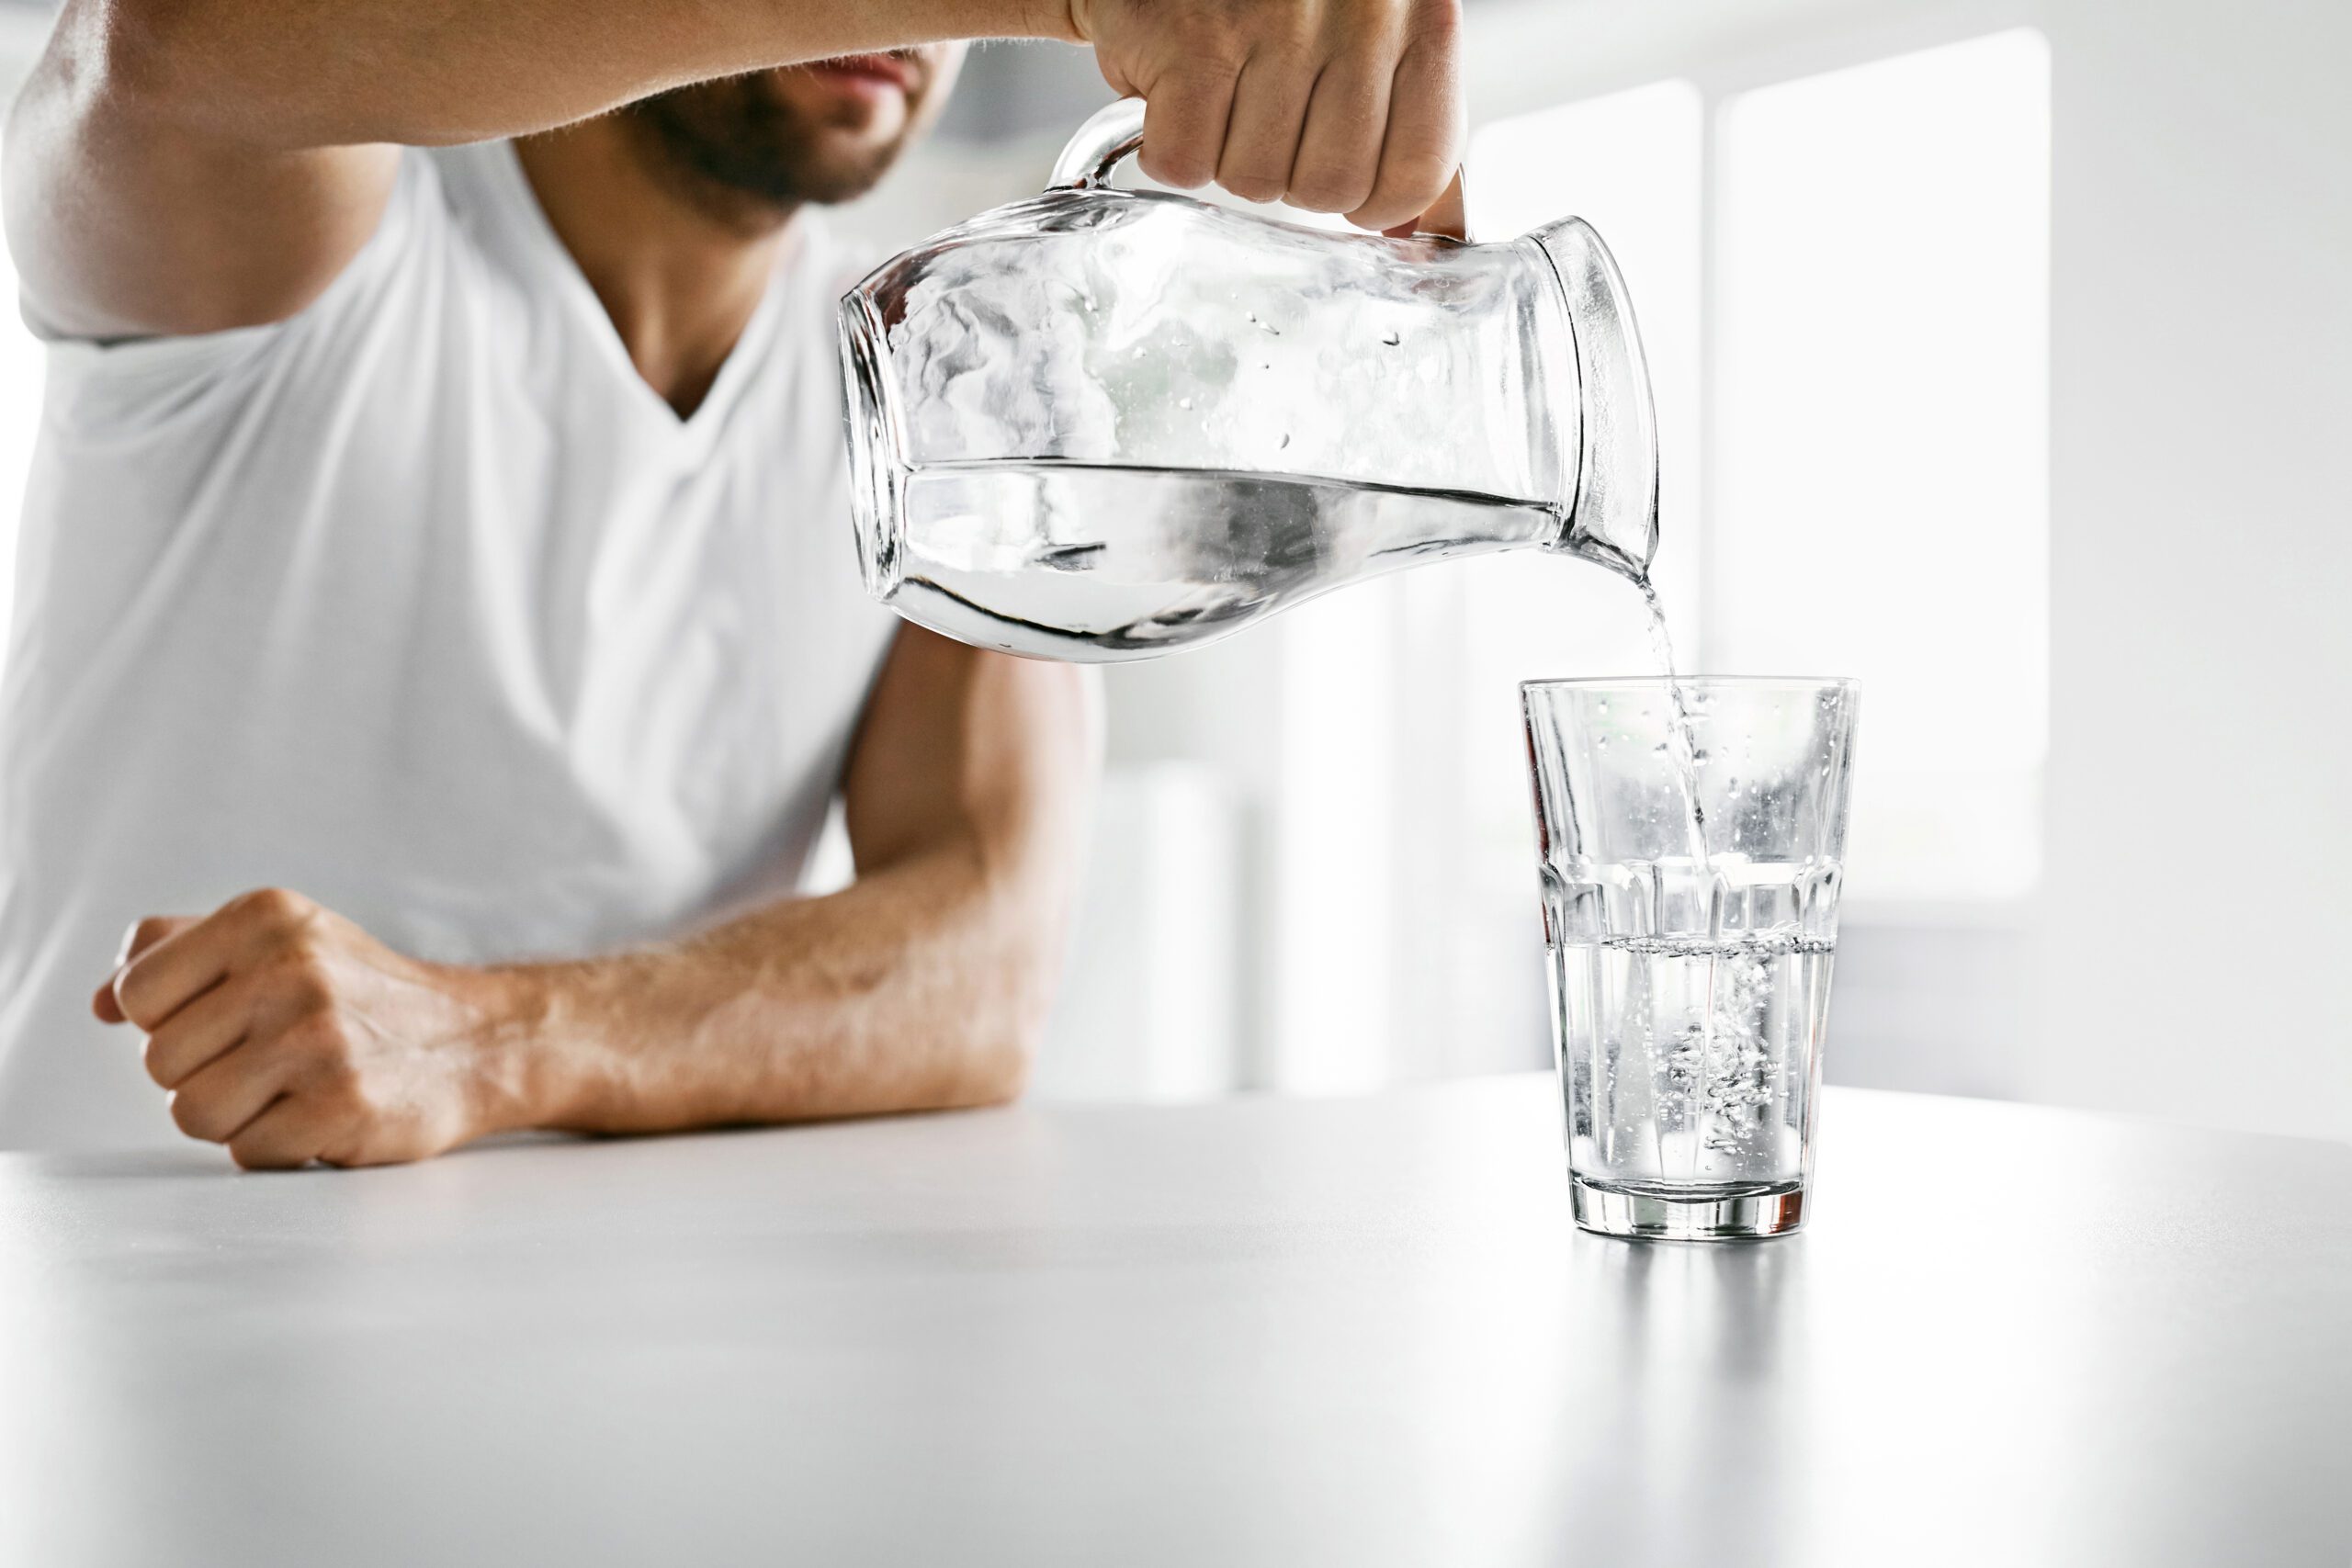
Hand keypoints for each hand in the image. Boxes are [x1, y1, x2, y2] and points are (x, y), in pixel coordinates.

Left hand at [93, 889, 530, 1168]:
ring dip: (235, 1117)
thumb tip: (100, 1001)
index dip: (172, 1022)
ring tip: (291, 1091)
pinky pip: (245, 1152)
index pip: (137, 994)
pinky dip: (278, 1146)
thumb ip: (181, 952)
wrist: (478, 1040)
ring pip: (192, 1113)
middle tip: (270, 1061)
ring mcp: (319, 1040)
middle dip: (205, 1074)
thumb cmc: (361, 994)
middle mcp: (291, 969)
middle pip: (158, 1062)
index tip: (231, 1021)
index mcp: (265, 917)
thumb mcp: (283, 940)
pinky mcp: (342, 1107)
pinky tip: (323, 1115)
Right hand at [1070, 0, 1464, 232]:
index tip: (1338, 174)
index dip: (1372, 200)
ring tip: (1220, 91)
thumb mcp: (1373, 37)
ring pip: (1256, 181)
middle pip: (1330, 188)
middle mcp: (1363, 14)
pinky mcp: (1196, 37)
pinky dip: (1168, 146)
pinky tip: (1176, 94)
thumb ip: (1405, 122)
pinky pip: (1186, 160)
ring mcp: (1278, 23)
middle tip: (1264, 117)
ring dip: (1224, 156)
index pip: (1419, 171)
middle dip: (1288, 174)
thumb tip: (1412, 227)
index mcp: (1421, 18)